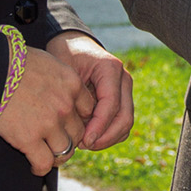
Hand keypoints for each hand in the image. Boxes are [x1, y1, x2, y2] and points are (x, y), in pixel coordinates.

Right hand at [0, 43, 95, 176]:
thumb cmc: (12, 61)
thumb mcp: (45, 61)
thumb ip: (58, 78)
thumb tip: (57, 87)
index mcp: (72, 83)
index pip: (88, 109)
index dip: (78, 119)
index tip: (68, 124)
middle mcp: (65, 105)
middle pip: (79, 132)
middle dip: (69, 139)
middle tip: (57, 142)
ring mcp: (49, 123)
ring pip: (66, 151)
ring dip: (57, 156)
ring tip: (47, 156)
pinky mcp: (29, 139)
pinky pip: (44, 163)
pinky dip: (40, 168)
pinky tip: (34, 166)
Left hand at [45, 32, 134, 150]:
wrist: (73, 45)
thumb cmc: (65, 56)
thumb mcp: (64, 73)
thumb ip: (73, 99)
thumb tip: (79, 132)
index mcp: (110, 69)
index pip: (111, 104)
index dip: (99, 127)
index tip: (83, 141)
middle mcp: (123, 79)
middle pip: (124, 117)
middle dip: (106, 137)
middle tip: (84, 146)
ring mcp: (125, 90)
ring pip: (125, 124)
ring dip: (107, 138)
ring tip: (84, 143)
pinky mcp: (122, 99)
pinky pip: (121, 123)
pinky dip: (108, 134)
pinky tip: (89, 137)